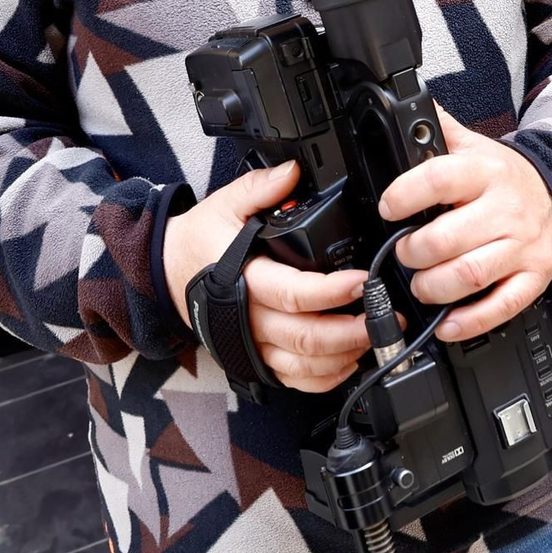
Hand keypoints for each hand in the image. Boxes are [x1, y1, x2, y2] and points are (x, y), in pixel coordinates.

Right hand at [163, 161, 369, 392]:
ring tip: (374, 336)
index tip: (363, 281)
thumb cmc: (199, 242)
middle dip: (352, 331)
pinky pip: (293, 379)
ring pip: (303, 364)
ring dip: (344, 355)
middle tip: (385, 315)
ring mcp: (253, 343)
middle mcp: (249, 318)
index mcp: (243, 279)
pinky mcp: (256, 358)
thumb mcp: (224, 205)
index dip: (331, 292)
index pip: (293, 294)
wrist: (166, 274)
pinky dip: (324, 377)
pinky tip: (349, 361)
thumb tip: (292, 172)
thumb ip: (260, 188)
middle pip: (305, 337)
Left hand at [378, 107, 551, 339]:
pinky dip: (470, 320)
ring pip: (471, 274)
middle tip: (404, 253)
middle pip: (447, 237)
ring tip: (421, 284)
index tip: (387, 207)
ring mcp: (521, 247)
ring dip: (434, 287)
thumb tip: (407, 103)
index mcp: (486, 172)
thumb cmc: (506, 180)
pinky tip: (448, 322)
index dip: (404, 195)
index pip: (438, 178)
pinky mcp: (533, 277)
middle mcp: (505, 209)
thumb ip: (440, 129)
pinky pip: (502, 305)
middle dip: (413, 252)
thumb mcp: (476, 148)